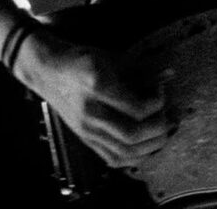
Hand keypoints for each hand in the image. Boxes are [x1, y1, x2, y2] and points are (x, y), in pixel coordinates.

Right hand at [13, 28, 171, 169]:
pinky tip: (145, 146)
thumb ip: (140, 70)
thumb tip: (169, 76)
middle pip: (132, 134)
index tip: (161, 92)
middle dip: (158, 128)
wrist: (47, 71)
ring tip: (162, 132)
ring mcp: (86, 130)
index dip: (157, 103)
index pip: (136, 108)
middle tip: (167, 115)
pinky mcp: (84, 139)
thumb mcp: (111, 57)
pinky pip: (113, 159)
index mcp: (98, 86)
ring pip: (124, 152)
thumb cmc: (81, 59)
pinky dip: (134, 157)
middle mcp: (91, 112)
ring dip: (151, 146)